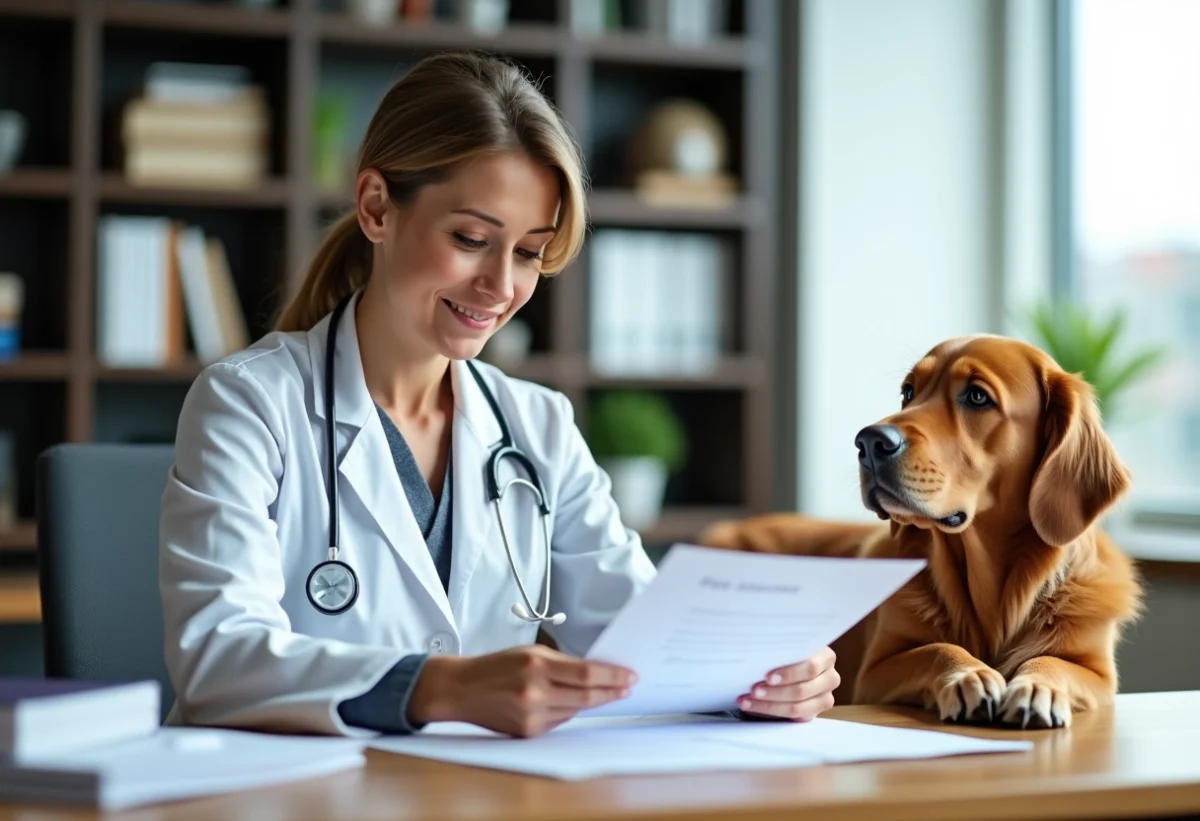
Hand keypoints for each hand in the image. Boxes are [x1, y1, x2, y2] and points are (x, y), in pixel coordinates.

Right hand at [406, 645, 635, 737]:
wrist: (461, 689)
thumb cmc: (495, 666)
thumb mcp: (529, 652)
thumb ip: (561, 662)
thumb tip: (595, 671)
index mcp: (536, 666)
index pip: (586, 673)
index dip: (612, 675)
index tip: (629, 676)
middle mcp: (535, 692)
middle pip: (586, 696)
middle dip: (611, 691)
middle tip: (627, 687)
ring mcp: (531, 715)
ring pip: (576, 710)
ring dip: (594, 702)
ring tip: (609, 692)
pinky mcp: (528, 731)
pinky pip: (560, 721)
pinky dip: (570, 711)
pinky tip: (575, 703)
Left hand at [737, 645, 838, 721]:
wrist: (789, 667)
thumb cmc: (786, 654)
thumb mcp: (787, 648)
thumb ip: (781, 652)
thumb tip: (759, 656)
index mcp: (826, 657)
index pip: (810, 668)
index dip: (789, 674)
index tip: (767, 677)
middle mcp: (830, 678)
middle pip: (802, 690)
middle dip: (775, 692)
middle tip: (754, 690)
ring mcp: (824, 699)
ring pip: (797, 707)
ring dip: (769, 705)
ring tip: (747, 700)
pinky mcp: (813, 714)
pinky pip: (792, 718)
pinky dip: (768, 711)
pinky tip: (751, 706)